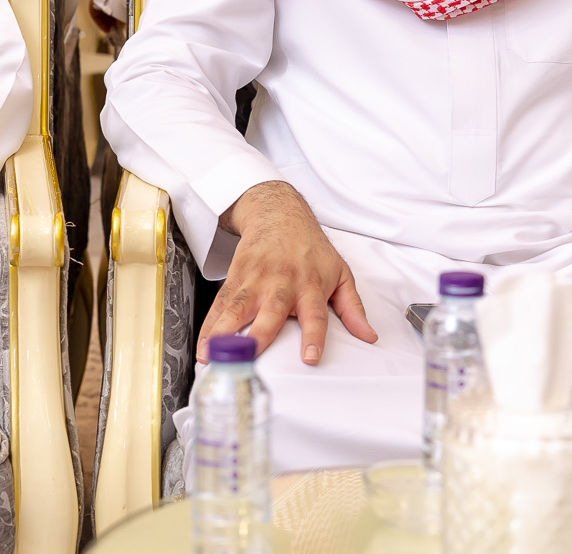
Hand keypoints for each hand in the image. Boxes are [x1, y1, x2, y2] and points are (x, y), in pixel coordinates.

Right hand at [199, 181, 376, 364]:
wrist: (279, 214)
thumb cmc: (311, 249)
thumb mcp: (340, 273)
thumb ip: (352, 308)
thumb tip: (368, 336)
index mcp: (310, 285)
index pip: (315, 314)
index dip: (313, 336)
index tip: (309, 358)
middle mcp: (282, 283)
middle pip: (270, 311)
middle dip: (259, 335)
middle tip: (249, 358)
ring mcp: (255, 280)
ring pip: (238, 308)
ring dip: (224, 333)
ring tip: (214, 357)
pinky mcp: (236, 278)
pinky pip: (220, 304)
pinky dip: (210, 325)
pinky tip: (203, 345)